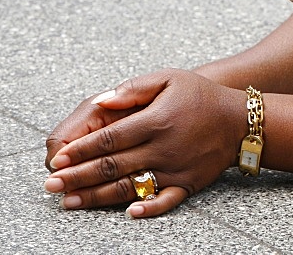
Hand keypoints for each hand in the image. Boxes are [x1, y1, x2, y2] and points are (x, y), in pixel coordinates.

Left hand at [44, 69, 245, 217]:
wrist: (242, 119)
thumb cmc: (202, 96)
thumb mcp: (169, 78)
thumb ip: (133, 89)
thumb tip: (101, 102)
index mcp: (155, 120)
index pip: (108, 139)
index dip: (80, 150)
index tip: (57, 159)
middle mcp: (163, 147)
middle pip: (111, 166)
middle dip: (76, 176)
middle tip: (50, 185)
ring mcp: (175, 168)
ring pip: (129, 186)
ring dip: (96, 196)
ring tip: (70, 202)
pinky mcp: (188, 182)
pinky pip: (165, 200)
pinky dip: (147, 208)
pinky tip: (128, 213)